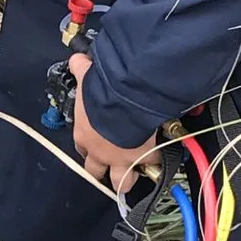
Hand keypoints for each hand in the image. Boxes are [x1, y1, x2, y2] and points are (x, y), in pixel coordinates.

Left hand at [69, 53, 160, 192]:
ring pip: (123, 182)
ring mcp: (122, 160)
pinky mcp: (146, 158)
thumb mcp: (87, 78)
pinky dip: (159, 161)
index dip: (89, 149)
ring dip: (128, 180)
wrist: (125, 102)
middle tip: (111, 170)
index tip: (95, 147)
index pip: (82, 149)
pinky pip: (155, 163)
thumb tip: (78, 58)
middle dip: (104, 173)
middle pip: (97, 172)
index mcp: (84, 136)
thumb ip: (81, 69)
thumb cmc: (103, 92)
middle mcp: (100, 153)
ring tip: (134, 177)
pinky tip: (162, 159)